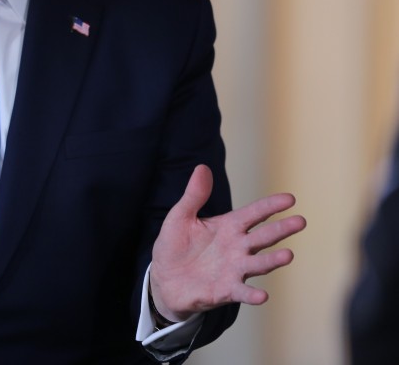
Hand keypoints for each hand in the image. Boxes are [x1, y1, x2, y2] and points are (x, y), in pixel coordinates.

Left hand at [149, 164, 305, 322]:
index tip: (290, 198)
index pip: (254, 214)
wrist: (163, 279)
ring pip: (258, 264)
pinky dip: (252, 295)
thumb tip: (202, 167)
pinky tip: (262, 296)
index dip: (271, 206)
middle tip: (300, 221)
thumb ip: (194, 195)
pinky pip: (242, 292)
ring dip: (272, 261)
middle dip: (281, 229)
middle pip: (263, 237)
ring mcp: (234, 270)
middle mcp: (237, 248)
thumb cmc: (175, 245)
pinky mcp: (225, 290)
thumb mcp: (181, 216)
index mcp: (229, 227)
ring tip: (288, 255)